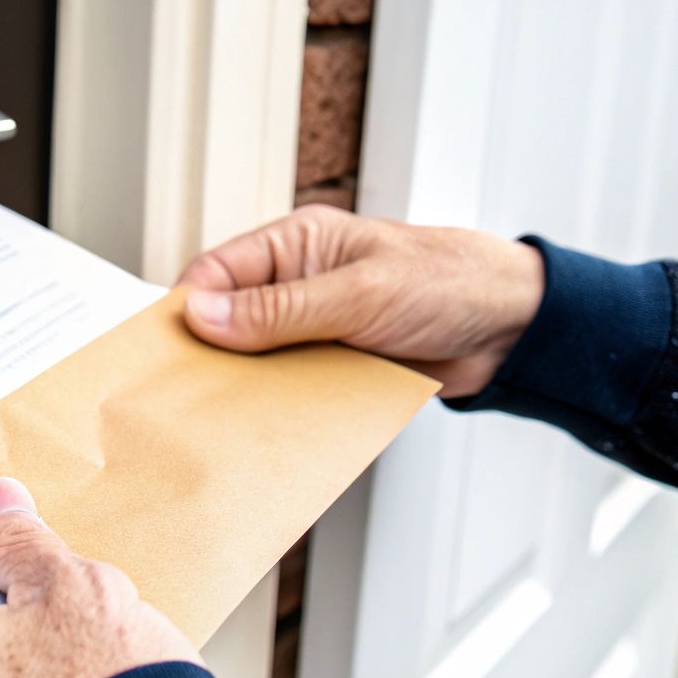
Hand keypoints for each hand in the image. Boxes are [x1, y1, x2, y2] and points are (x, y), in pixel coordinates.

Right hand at [178, 204, 545, 397]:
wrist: (513, 330)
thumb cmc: (449, 282)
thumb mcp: (358, 294)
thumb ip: (279, 309)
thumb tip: (202, 314)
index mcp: (295, 246)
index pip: (215, 273)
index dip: (186, 310)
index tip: (164, 353)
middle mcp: (298, 284)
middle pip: (228, 323)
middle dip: (210, 358)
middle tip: (185, 397)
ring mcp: (315, 327)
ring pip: (257, 363)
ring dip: (247, 390)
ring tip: (222, 422)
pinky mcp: (335, 365)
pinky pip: (292, 390)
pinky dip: (280, 410)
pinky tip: (267, 432)